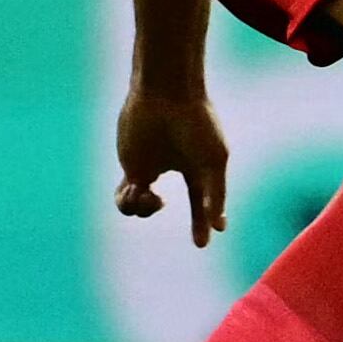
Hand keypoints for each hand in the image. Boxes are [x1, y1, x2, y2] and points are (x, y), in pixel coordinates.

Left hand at [114, 88, 228, 246]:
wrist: (165, 97)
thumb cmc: (196, 125)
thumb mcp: (214, 162)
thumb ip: (215, 194)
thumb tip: (217, 224)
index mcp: (201, 166)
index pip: (207, 199)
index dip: (212, 217)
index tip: (217, 234)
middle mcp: (178, 170)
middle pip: (185, 204)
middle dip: (196, 223)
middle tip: (201, 243)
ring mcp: (151, 170)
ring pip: (144, 208)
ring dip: (145, 210)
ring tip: (148, 195)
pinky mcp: (130, 167)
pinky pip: (125, 199)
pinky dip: (129, 202)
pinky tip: (136, 190)